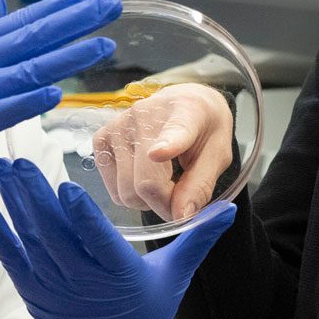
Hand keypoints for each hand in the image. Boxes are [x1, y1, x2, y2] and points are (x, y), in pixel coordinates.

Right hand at [0, 0, 119, 232]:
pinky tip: (56, 91)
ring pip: (28, 68)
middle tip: (111, 4)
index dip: (62, 6)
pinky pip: (6, 109)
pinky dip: (31, 99)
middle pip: (33, 36)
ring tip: (104, 45)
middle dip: (76, 19)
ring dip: (69, 56)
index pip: (25, 21)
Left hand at [0, 158, 237, 318]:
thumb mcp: (173, 277)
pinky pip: (10, 256)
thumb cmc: (144, 314)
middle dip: (34, 196)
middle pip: (54, 234)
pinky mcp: (33, 290)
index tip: (67, 187)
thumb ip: (196, 239)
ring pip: (29, 239)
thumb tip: (227, 208)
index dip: (80, 216)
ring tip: (4, 167)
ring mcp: (53, 286)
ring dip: (13, 202)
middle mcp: (82, 281)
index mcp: (118, 275)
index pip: (97, 242)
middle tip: (20, 159)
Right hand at [91, 83, 233, 221]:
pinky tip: (144, 175)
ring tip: (163, 180)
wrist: (185, 103)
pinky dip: (130, 194)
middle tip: (180, 196)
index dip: (167, 145)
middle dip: (165, 203)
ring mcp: (118, 126)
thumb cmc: (204, 132)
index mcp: (186, 113)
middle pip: (146, 183)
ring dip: (147, 200)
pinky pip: (113, 191)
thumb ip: (200, 185)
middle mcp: (144, 114)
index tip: (158, 153)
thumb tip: (180, 216)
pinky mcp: (101, 139)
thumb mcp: (218, 157)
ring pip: (126, 192)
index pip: (175, 131)